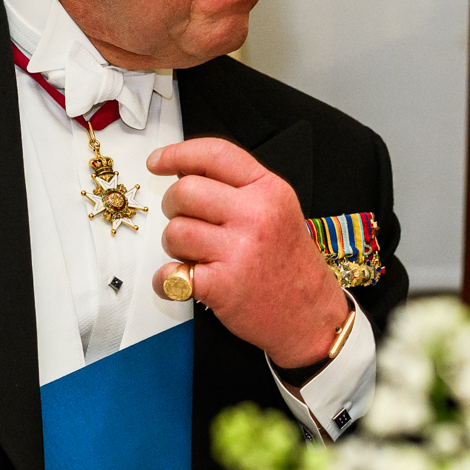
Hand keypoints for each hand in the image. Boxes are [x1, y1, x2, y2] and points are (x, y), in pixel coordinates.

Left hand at [148, 137, 349, 369]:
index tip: (157, 162)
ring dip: (175, 245)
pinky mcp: (223, 286)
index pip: (214, 154)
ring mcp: (239, 251)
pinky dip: (167, 280)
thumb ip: (238, 188)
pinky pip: (171, 274)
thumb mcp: (278, 209)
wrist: (311, 315)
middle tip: (185, 220)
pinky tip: (183, 280)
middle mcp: (255, 215)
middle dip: (173, 206)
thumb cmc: (288, 263)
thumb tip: (185, 172)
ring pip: (175, 231)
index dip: (177, 154)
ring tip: (197, 255)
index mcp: (269, 190)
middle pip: (185, 191)